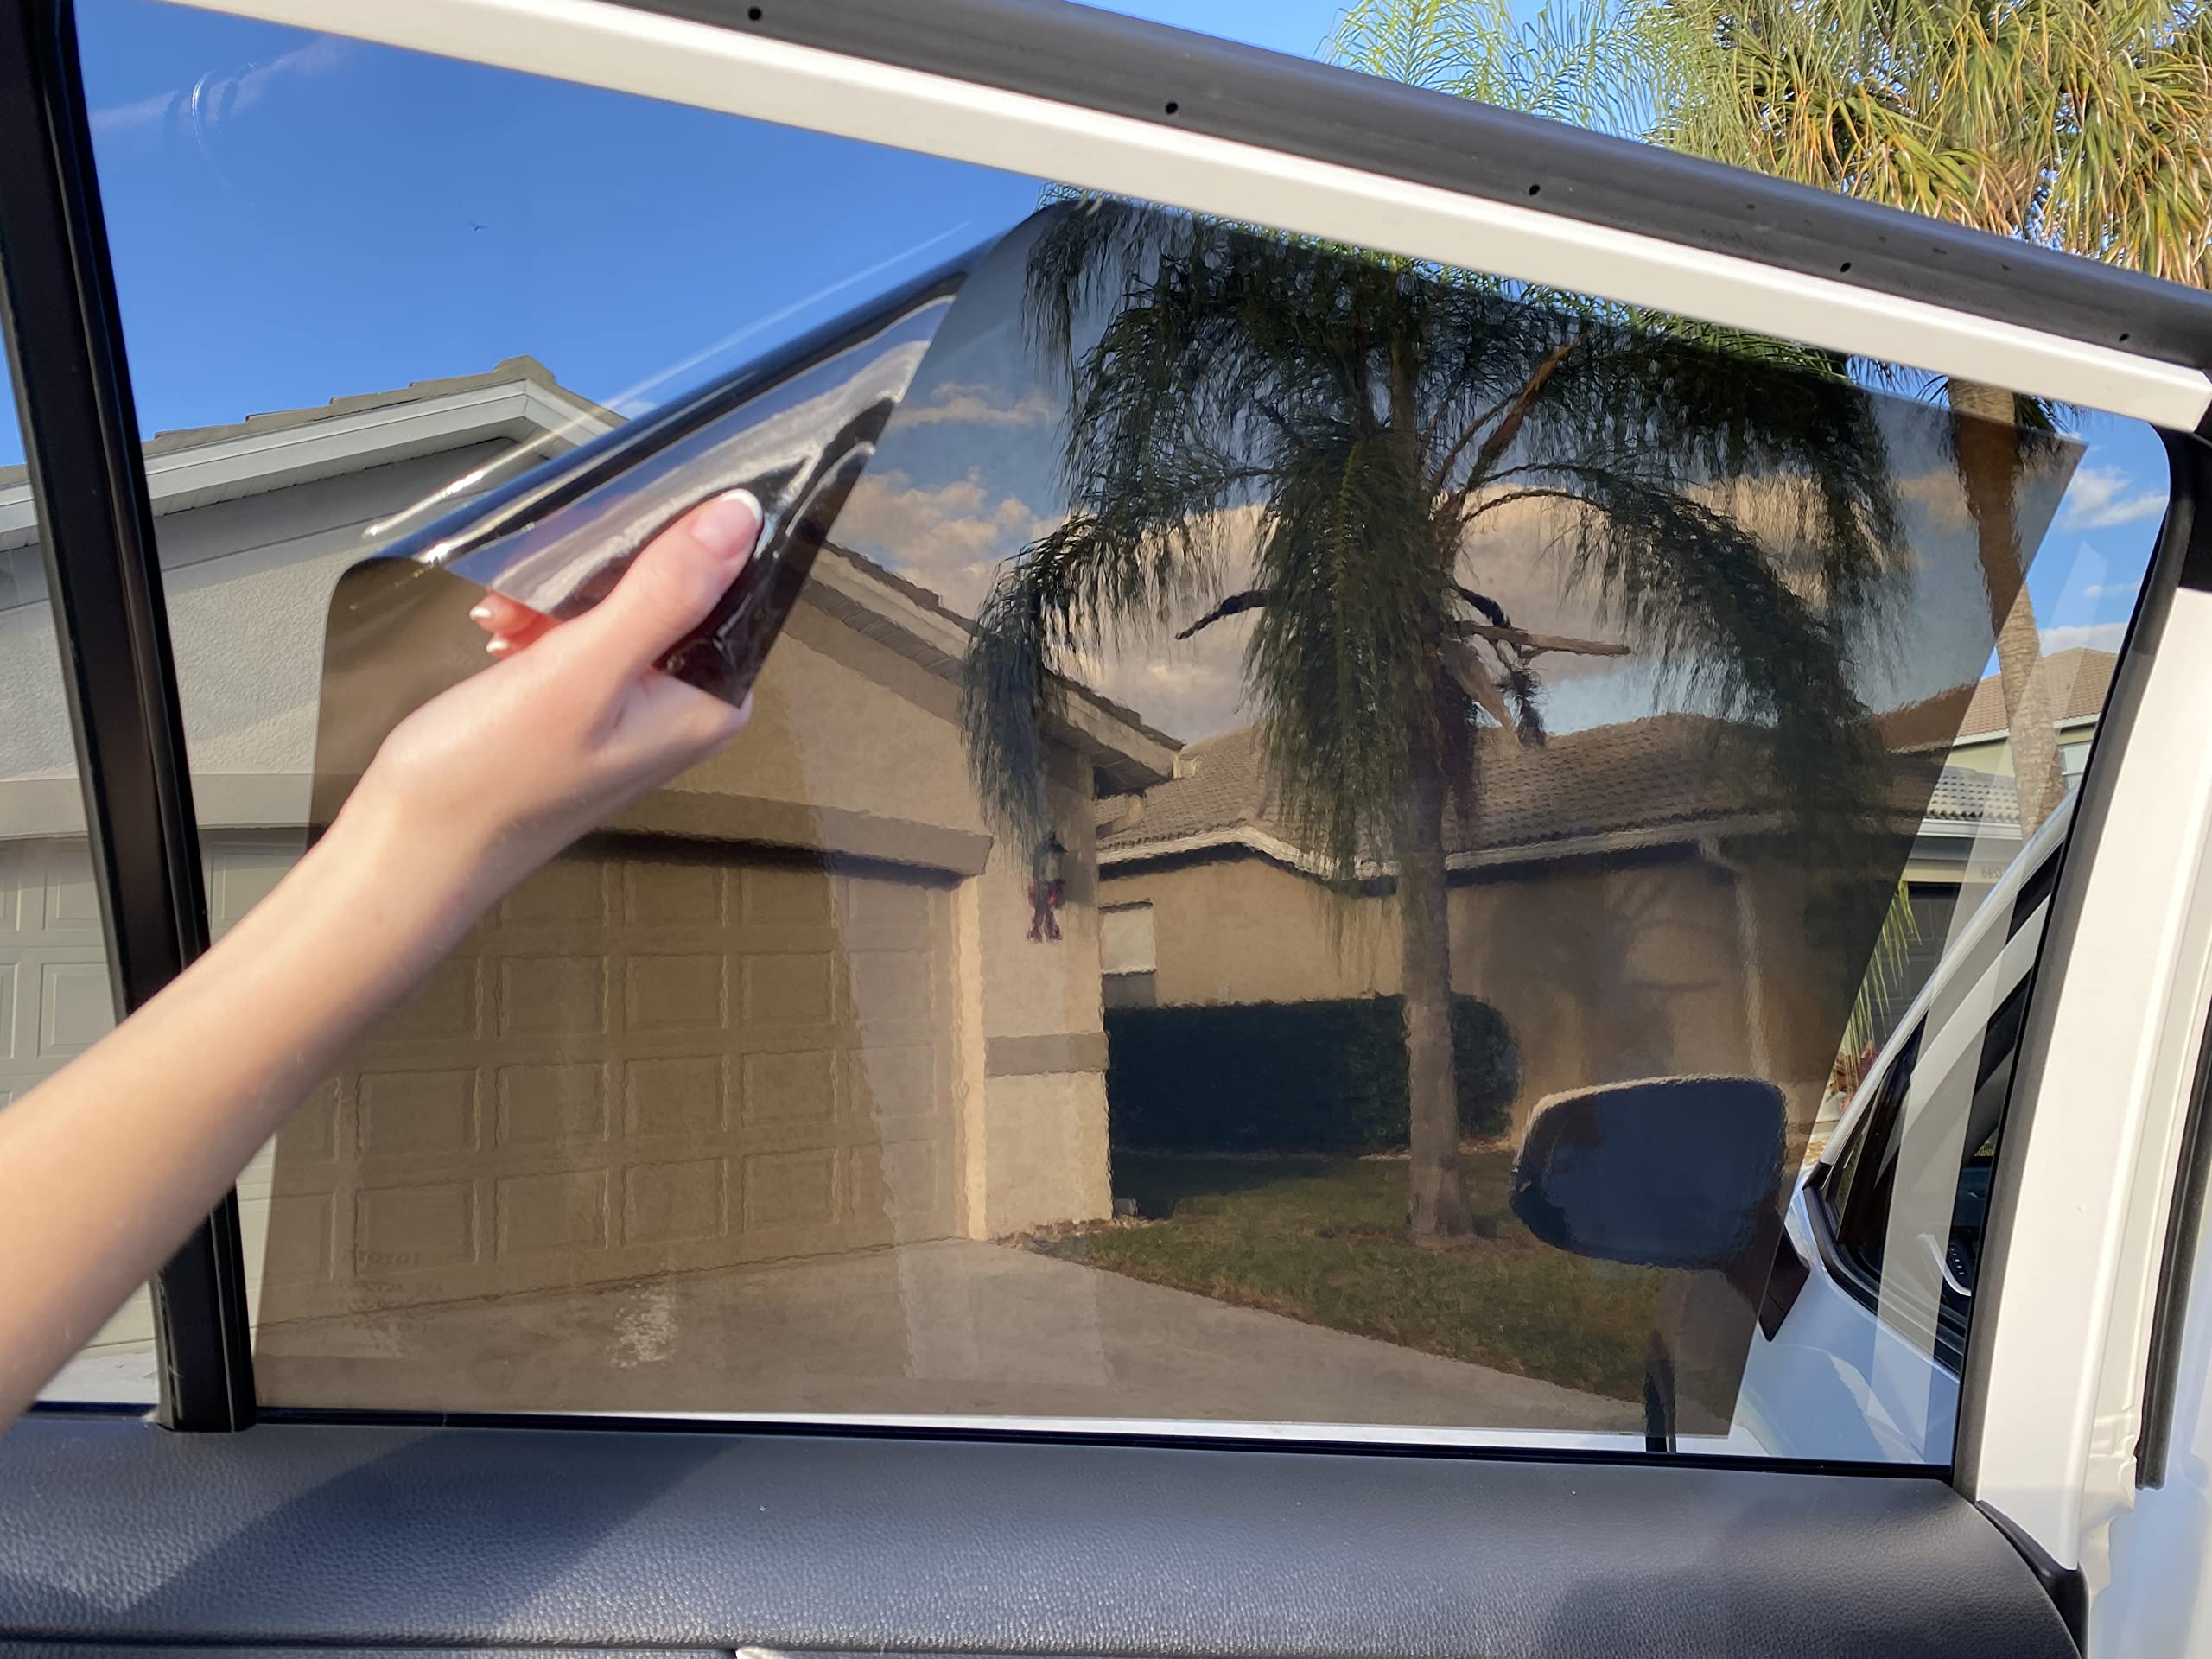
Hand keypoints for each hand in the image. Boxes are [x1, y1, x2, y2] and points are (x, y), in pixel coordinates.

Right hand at [342, 488, 760, 908]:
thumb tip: (739, 519)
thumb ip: (665, 594)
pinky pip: (579, 628)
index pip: (728, 583)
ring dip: (555, 593)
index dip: (671, 540)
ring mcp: (635, 702)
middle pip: (670, 586)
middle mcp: (685, 701)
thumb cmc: (491, 778)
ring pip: (616, 599)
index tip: (610, 525)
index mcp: (711, 700)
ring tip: (504, 617)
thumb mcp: (583, 671)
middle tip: (530, 591)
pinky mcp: (587, 699)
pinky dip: (538, 619)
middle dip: (596, 572)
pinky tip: (501, 633)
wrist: (411, 844)